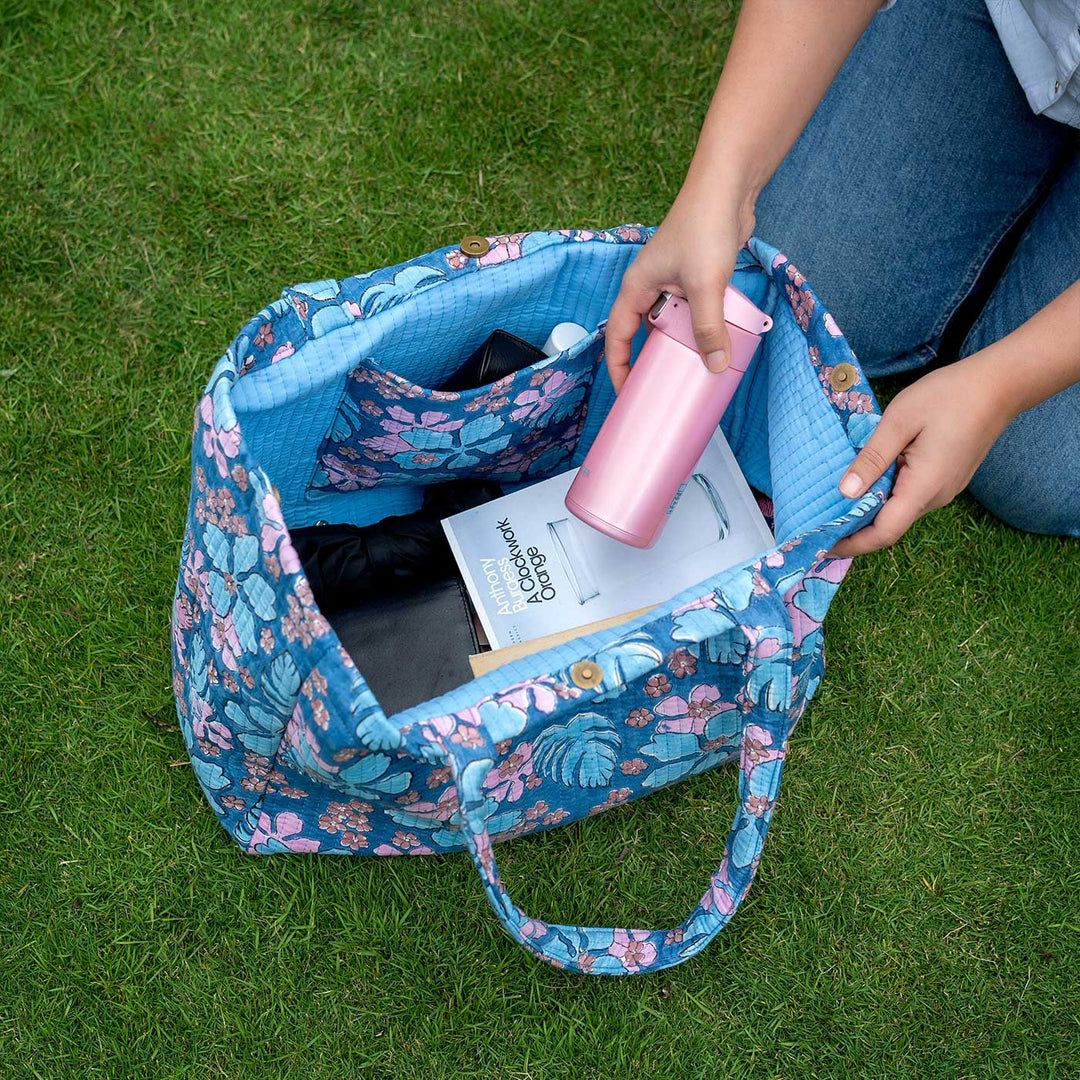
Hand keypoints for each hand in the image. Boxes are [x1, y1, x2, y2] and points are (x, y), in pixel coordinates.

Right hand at [604, 181, 755, 391]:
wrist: (727, 187)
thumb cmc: (704, 227)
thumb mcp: (705, 285)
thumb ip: (708, 327)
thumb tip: (715, 365)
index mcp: (636, 289)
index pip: (618, 338)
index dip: (619, 368)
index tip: (628, 395)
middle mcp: (649, 288)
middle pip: (642, 335)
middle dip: (650, 363)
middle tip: (661, 391)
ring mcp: (672, 283)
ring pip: (669, 325)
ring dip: (679, 345)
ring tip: (690, 372)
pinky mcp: (694, 279)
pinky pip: (690, 314)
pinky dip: (698, 330)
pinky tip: (713, 343)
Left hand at [830, 358, 1016, 556]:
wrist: (999, 386)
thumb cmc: (949, 396)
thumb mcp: (900, 420)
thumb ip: (872, 458)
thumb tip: (844, 492)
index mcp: (924, 487)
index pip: (883, 533)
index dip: (850, 544)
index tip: (820, 545)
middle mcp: (936, 497)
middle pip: (888, 527)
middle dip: (852, 530)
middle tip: (816, 523)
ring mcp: (943, 490)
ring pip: (897, 512)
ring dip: (867, 512)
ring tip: (832, 503)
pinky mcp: (944, 480)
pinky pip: (908, 497)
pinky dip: (883, 497)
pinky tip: (864, 482)